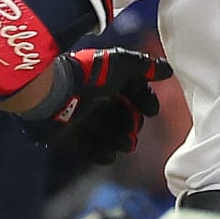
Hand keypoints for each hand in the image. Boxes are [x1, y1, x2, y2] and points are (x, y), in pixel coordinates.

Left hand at [17, 49, 173, 164]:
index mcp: (108, 80)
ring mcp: (82, 119)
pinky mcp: (68, 137)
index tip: (152, 111)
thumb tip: (168, 70)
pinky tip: (110, 155)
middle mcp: (96, 99)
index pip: (133, 92)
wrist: (52, 94)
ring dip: (121, 140)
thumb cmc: (89, 76)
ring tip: (126, 144)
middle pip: (123, 115)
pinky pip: (89, 149)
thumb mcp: (122, 63)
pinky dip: (101, 153)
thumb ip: (146, 66)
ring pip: (109, 133)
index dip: (145, 100)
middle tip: (135, 129)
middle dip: (133, 123)